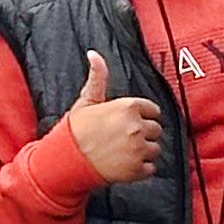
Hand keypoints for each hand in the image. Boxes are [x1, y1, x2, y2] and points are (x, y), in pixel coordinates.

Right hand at [60, 49, 163, 187]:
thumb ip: (98, 77)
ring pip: (155, 149)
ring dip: (143, 152)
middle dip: (143, 134)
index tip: (129, 123)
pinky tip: (124, 164)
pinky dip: (141, 169)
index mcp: (128, 107)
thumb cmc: (76, 130)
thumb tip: (94, 54)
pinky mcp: (136, 169)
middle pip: (156, 130)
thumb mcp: (87, 100)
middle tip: (124, 139)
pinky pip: (150, 168)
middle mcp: (136, 126)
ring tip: (123, 152)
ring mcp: (138, 149)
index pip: (153, 111)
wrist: (67, 160)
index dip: (142, 117)